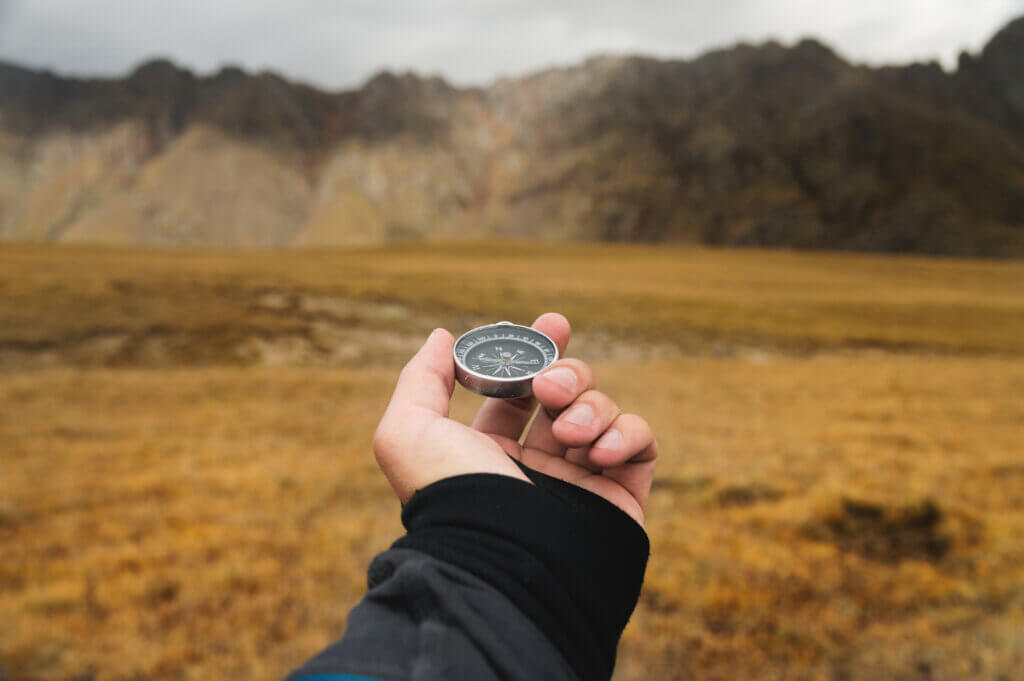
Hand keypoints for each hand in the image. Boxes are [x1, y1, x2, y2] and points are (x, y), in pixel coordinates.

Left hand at [372, 313, 656, 526]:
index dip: (536, 353)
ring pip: (603, 412)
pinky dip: (627, 433)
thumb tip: (444, 337)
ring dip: (590, 407)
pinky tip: (600, 451)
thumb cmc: (453, 498)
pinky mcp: (620, 497)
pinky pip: (640, 444)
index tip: (552, 323)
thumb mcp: (409, 432)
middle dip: (567, 373)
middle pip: (567, 393)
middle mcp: (537, 466)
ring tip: (569, 432)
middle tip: (551, 385)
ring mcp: (581, 481)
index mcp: (489, 452)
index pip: (519, 392)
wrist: (505, 565)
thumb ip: (422, 377)